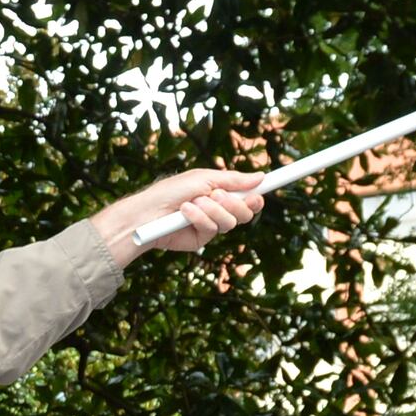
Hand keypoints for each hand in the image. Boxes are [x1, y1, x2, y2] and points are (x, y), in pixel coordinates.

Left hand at [99, 167, 265, 265]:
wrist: (147, 212)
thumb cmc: (171, 191)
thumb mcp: (203, 179)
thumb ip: (233, 180)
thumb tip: (261, 176)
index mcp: (220, 192)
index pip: (247, 195)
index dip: (258, 193)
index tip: (268, 185)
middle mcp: (218, 209)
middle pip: (246, 212)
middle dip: (236, 202)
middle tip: (218, 195)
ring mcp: (211, 225)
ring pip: (231, 221)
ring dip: (213, 209)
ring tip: (193, 203)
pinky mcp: (202, 239)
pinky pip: (214, 229)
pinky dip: (201, 218)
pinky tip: (185, 213)